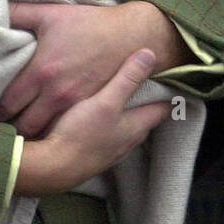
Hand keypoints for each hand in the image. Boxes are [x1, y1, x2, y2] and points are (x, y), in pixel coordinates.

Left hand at [0, 1, 186, 136]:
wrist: (130, 36)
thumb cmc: (89, 23)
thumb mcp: (51, 13)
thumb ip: (19, 13)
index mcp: (40, 72)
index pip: (6, 104)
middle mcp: (55, 93)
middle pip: (22, 125)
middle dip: (8, 130)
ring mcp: (73, 104)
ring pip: (43, 132)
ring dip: (29, 136)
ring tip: (16, 138)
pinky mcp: (89, 109)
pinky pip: (64, 129)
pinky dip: (51, 134)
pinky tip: (43, 135)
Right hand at [14, 48, 169, 196]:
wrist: (53, 168)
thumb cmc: (81, 134)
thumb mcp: (105, 101)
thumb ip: (127, 79)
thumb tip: (150, 54)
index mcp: (137, 126)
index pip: (163, 108)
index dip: (168, 92)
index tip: (170, 77)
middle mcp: (129, 140)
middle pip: (146, 118)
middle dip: (148, 101)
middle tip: (147, 81)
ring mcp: (113, 150)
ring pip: (128, 127)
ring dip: (128, 113)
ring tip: (123, 96)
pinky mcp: (96, 154)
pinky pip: (111, 135)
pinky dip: (111, 123)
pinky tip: (99, 116)